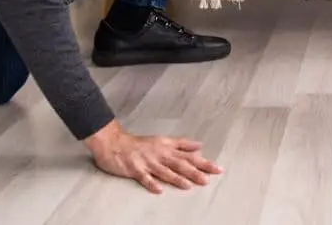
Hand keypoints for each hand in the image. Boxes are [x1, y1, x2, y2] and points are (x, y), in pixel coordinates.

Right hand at [85, 120, 222, 193]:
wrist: (114, 143)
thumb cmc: (139, 144)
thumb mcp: (163, 140)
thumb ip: (181, 144)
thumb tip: (199, 145)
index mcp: (167, 148)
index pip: (189, 156)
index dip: (203, 162)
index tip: (217, 169)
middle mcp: (160, 155)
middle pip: (180, 164)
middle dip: (194, 171)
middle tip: (208, 179)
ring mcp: (147, 163)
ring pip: (164, 171)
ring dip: (177, 178)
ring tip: (189, 185)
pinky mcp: (135, 169)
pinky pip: (144, 178)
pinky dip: (151, 183)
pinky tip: (159, 189)